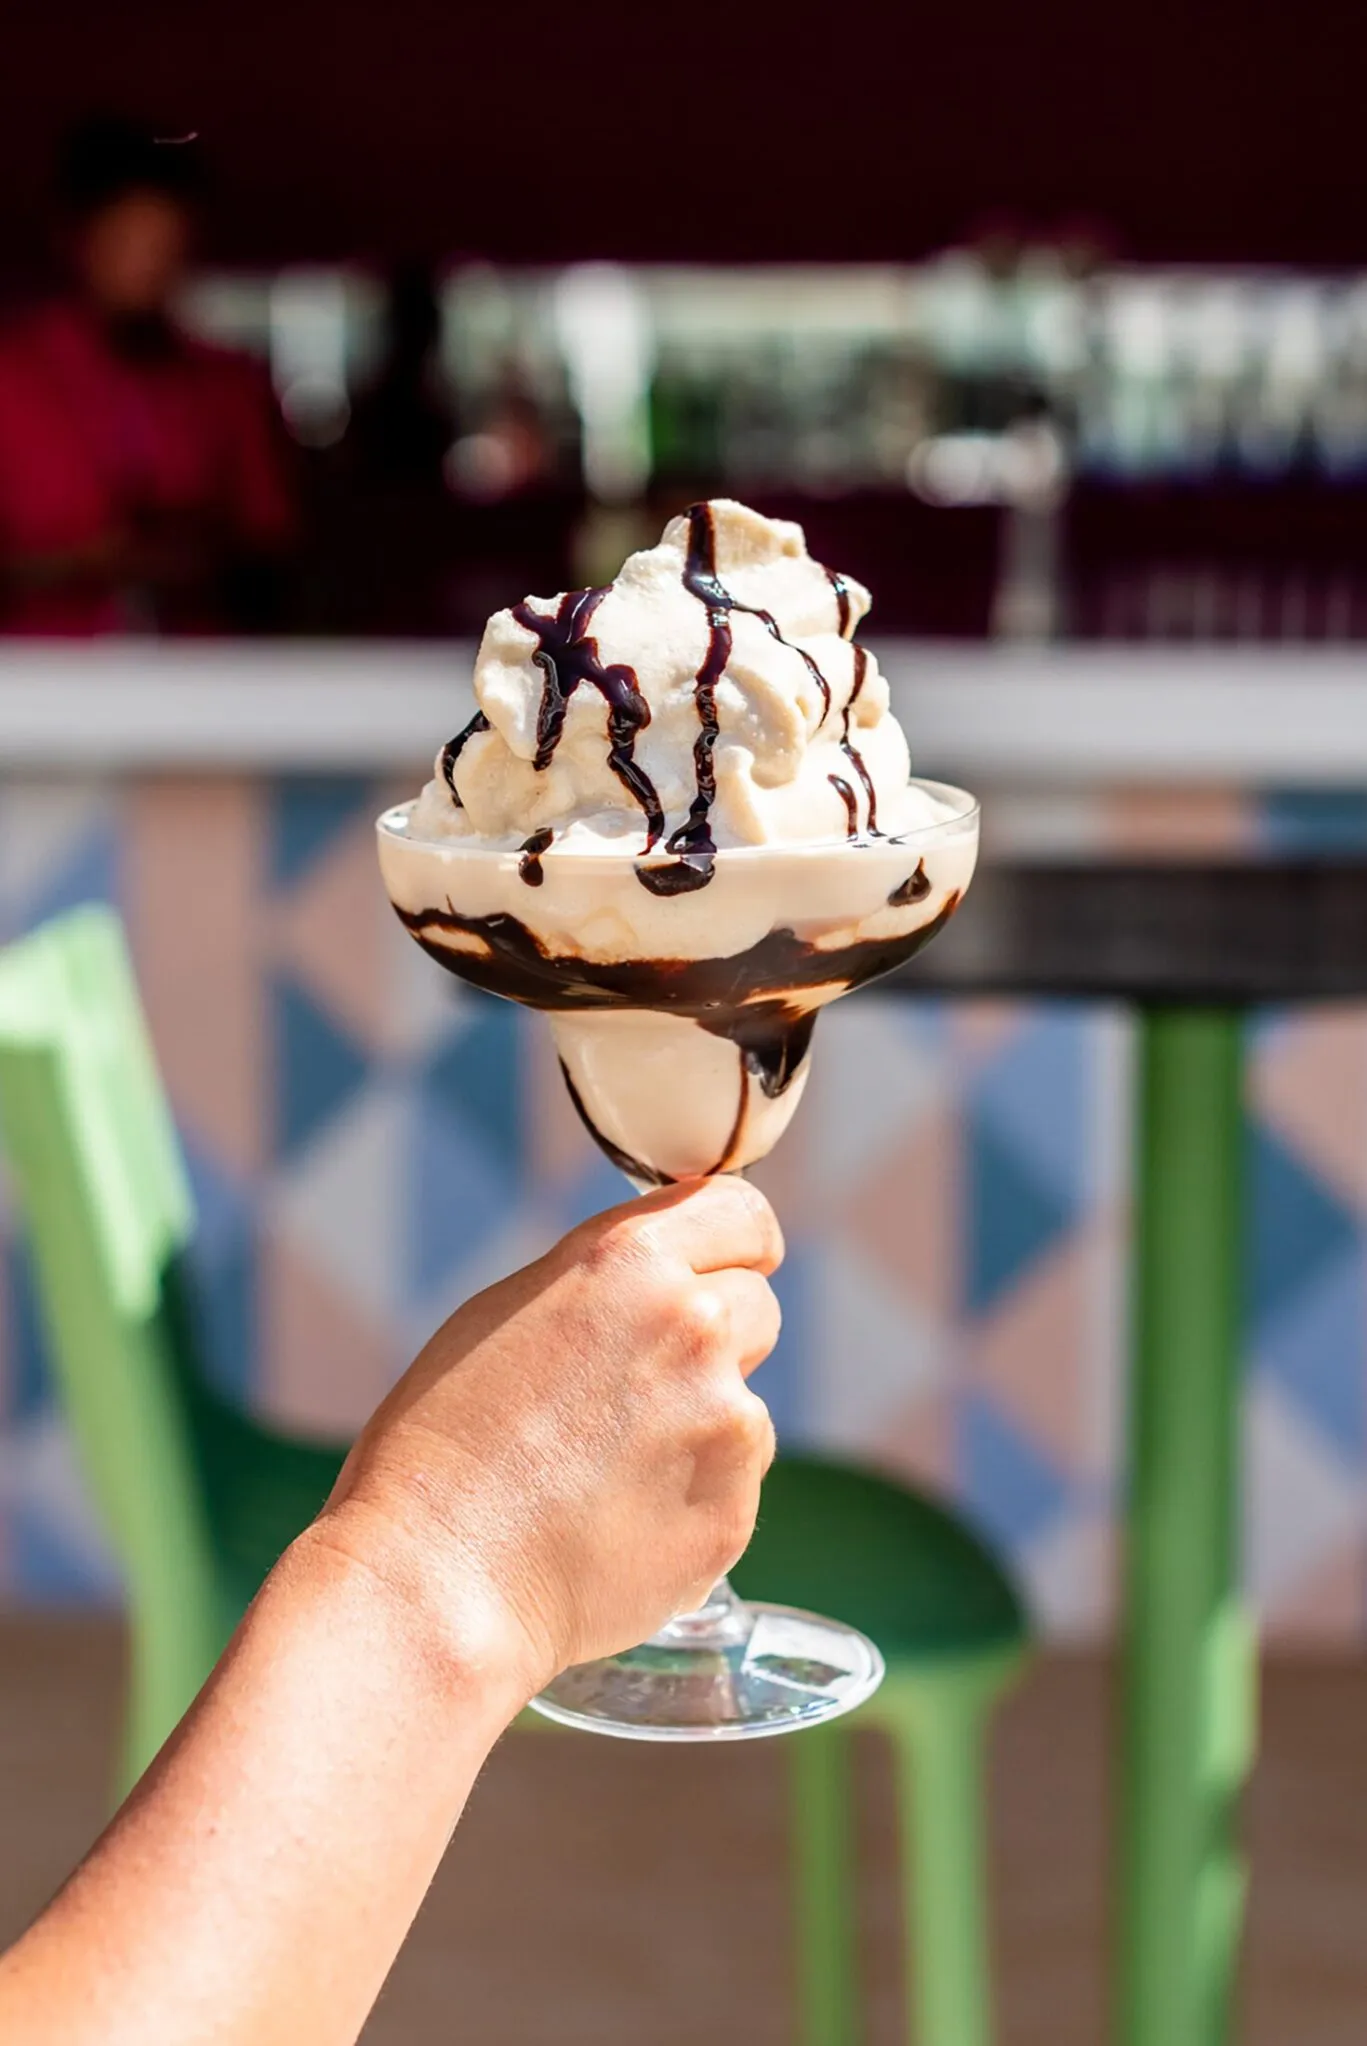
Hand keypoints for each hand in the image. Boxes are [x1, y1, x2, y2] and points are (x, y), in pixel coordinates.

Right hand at [310, 1177, 783, 1696]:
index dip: (738, 1243)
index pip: (743, 1212)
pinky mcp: (735, 1505)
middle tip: (642, 1389)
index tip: (729, 1266)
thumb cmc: (442, 1446)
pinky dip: (695, 1498)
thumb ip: (601, 1284)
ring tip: (608, 1472)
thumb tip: (659, 1278)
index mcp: (628, 1261)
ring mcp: (724, 1418)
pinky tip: (620, 1521)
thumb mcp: (505, 1315)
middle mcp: (691, 1325)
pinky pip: (735, 1484)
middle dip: (718, 1338)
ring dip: (703, 1425)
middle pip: (757, 1306)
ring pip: (745, 1404)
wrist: (438, 1582)